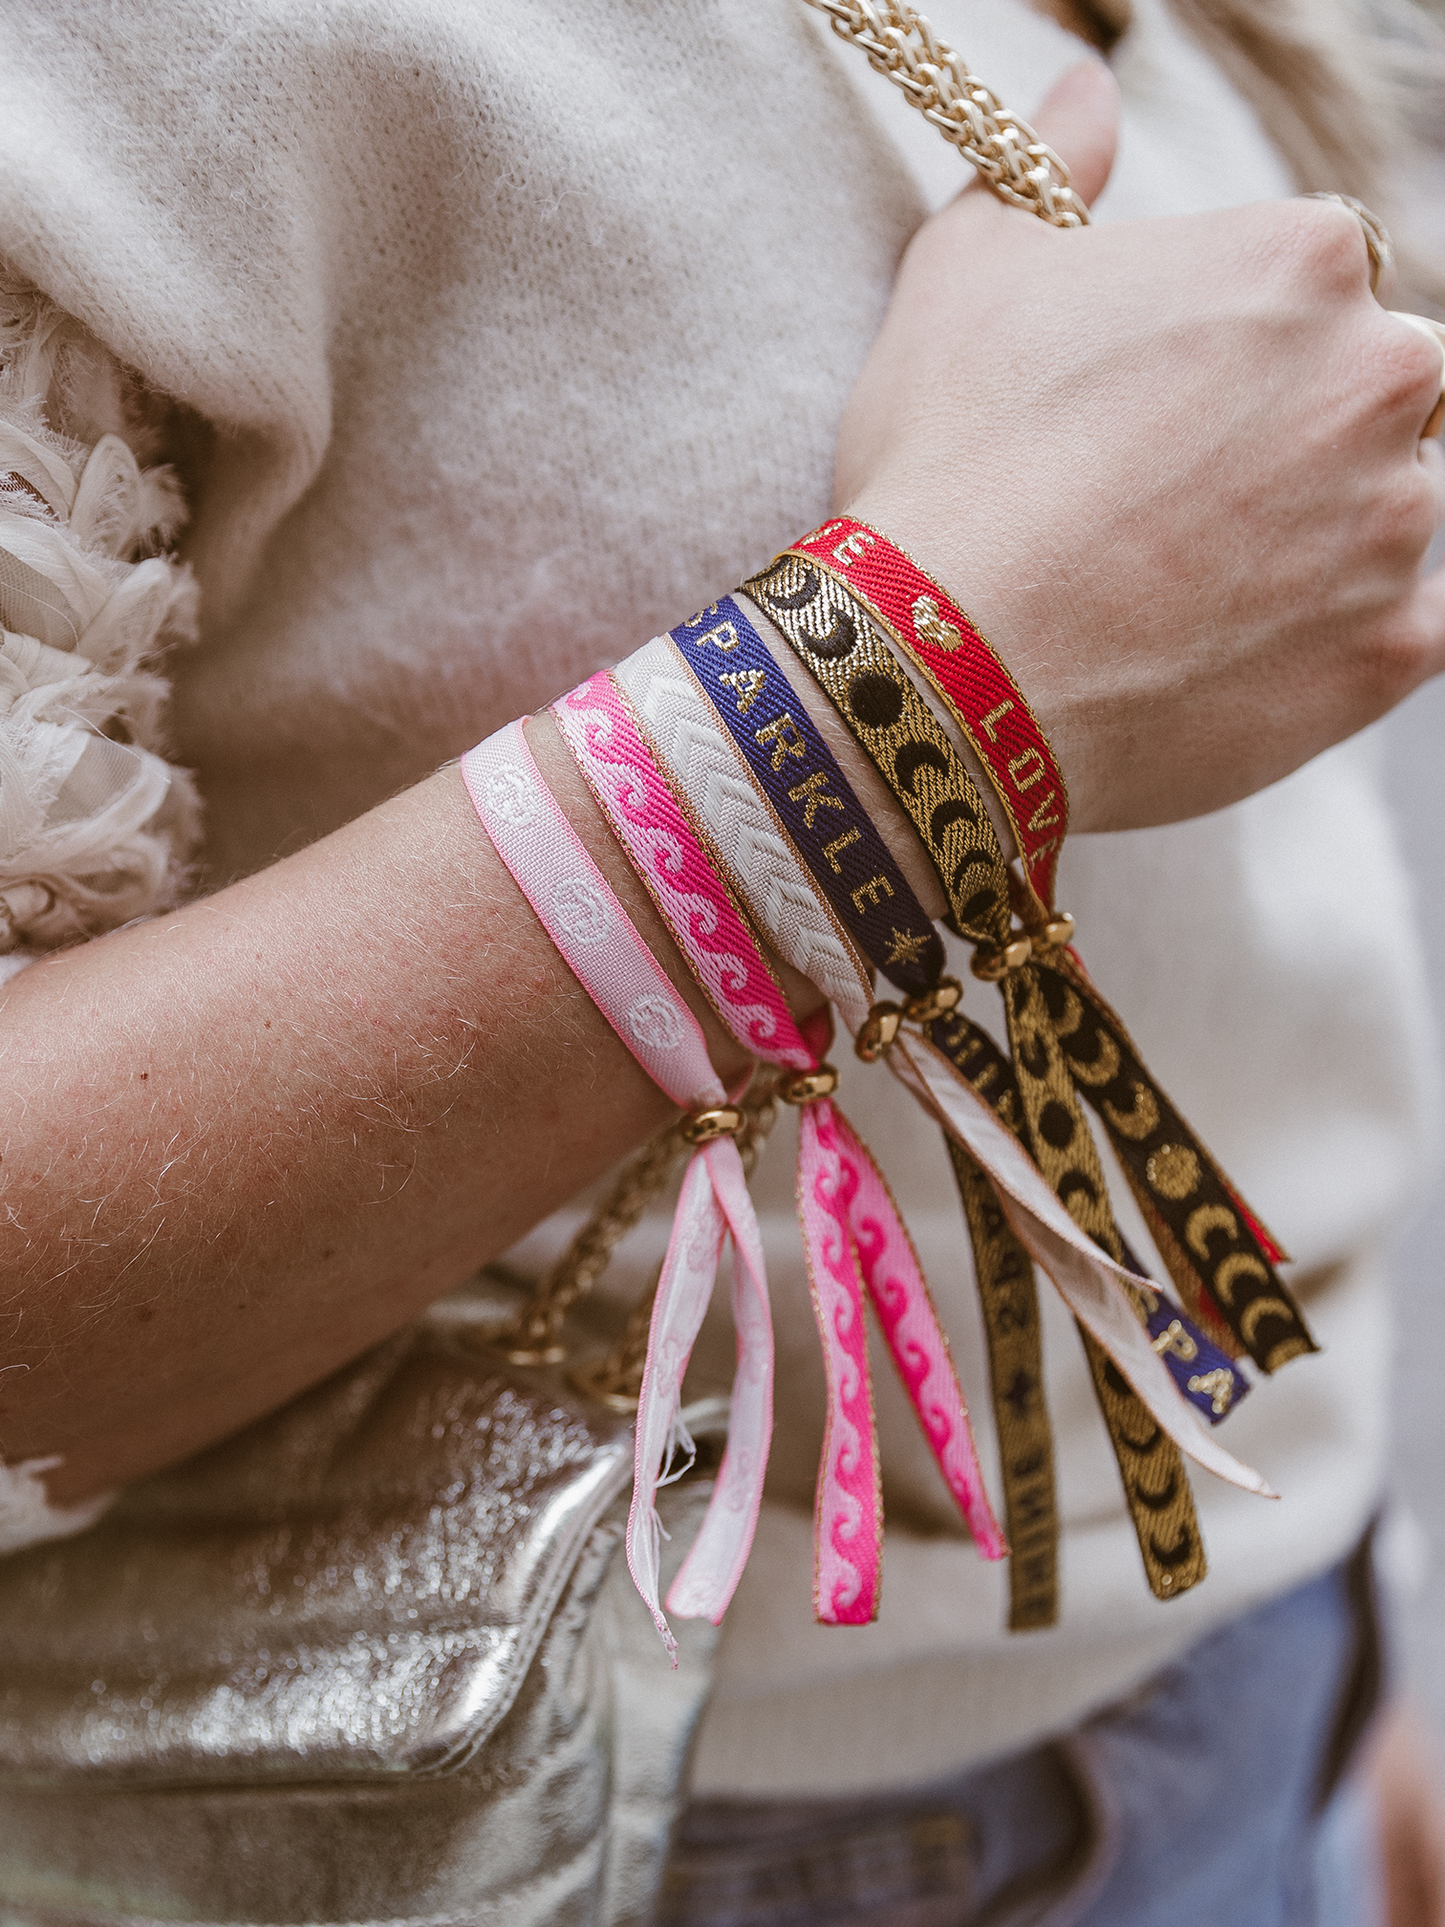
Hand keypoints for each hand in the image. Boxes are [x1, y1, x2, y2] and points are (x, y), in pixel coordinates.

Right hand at [836, 62, 1444, 832]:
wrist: (946, 670)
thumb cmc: (951, 463)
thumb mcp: (966, 276)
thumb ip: (1050, 168)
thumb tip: (1083, 89)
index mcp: (1301, 260)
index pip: (1312, 281)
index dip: (1229, 346)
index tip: (1158, 407)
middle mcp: (1384, 375)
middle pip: (1370, 389)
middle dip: (1292, 432)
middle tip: (1170, 501)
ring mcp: (1400, 523)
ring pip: (1390, 510)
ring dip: (1318, 535)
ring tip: (1186, 589)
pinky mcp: (1393, 651)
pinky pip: (1396, 631)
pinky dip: (1331, 640)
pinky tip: (1228, 648)